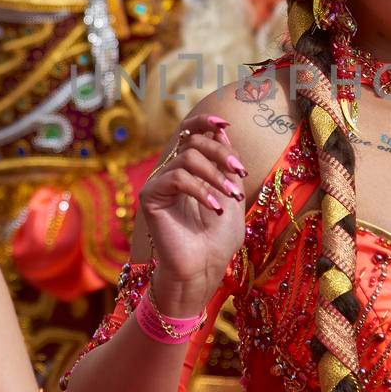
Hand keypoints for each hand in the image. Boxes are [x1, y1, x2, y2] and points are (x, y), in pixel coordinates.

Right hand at [140, 115, 247, 317]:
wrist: (204, 269)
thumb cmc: (218, 239)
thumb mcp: (231, 194)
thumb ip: (226, 164)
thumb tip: (221, 131)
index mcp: (190, 170)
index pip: (189, 132)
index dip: (204, 121)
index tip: (225, 123)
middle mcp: (171, 172)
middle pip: (192, 140)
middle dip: (221, 152)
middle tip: (240, 173)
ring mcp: (159, 183)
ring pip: (187, 158)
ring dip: (215, 175)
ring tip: (230, 196)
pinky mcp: (150, 196)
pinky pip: (176, 178)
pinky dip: (200, 189)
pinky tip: (214, 207)